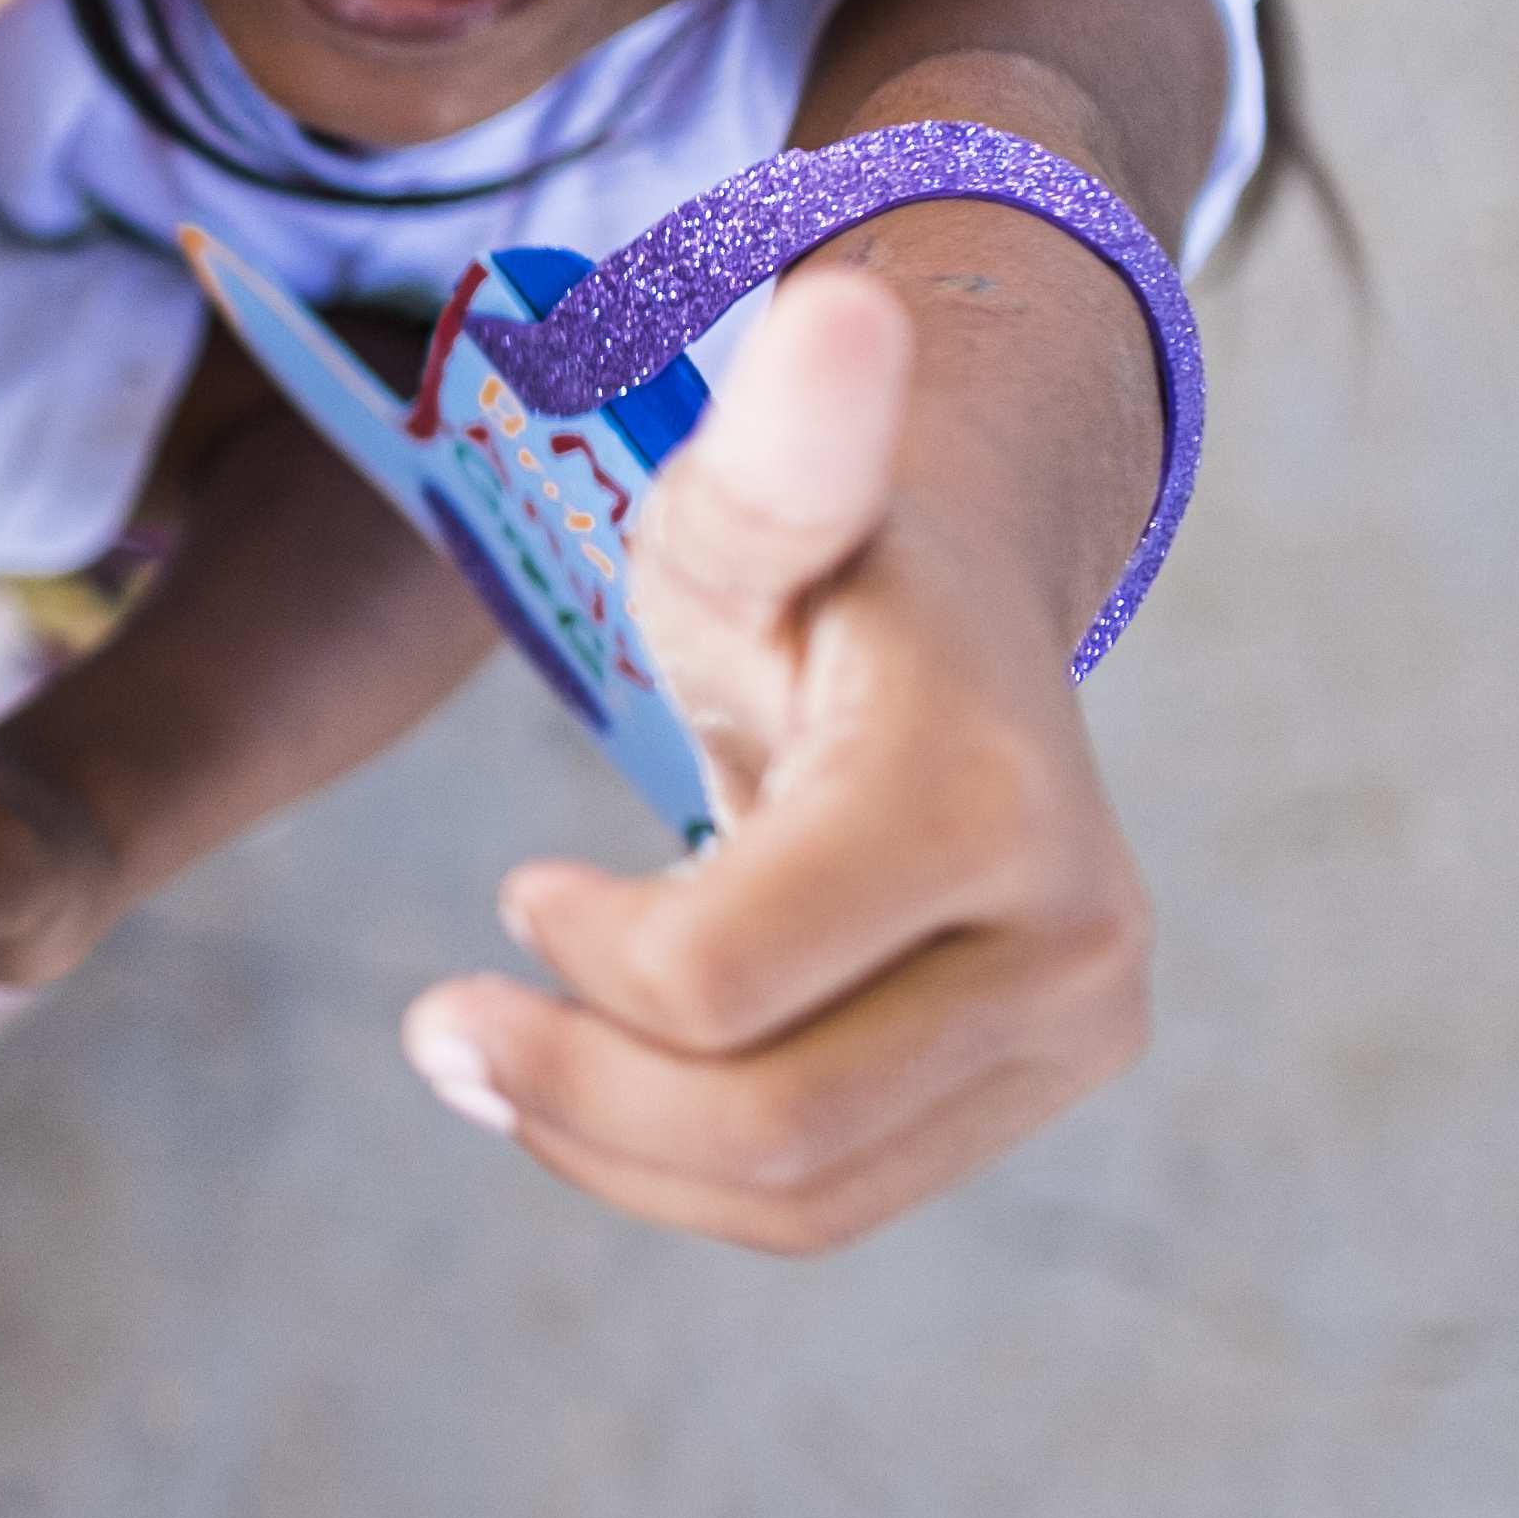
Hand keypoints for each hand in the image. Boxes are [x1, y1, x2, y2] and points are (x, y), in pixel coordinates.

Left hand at [395, 271, 1152, 1248]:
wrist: (950, 632)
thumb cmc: (810, 570)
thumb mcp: (751, 516)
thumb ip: (773, 455)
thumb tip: (839, 310)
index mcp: (985, 803)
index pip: (713, 984)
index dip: (576, 961)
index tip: (514, 890)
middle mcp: (1075, 941)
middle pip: (762, 1123)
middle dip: (570, 1093)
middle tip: (440, 1028)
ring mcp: (1078, 1033)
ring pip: (795, 1193)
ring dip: (608, 1152)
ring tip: (493, 1064)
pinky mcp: (1041, 1092)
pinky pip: (833, 1207)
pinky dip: (682, 1179)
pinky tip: (593, 1099)